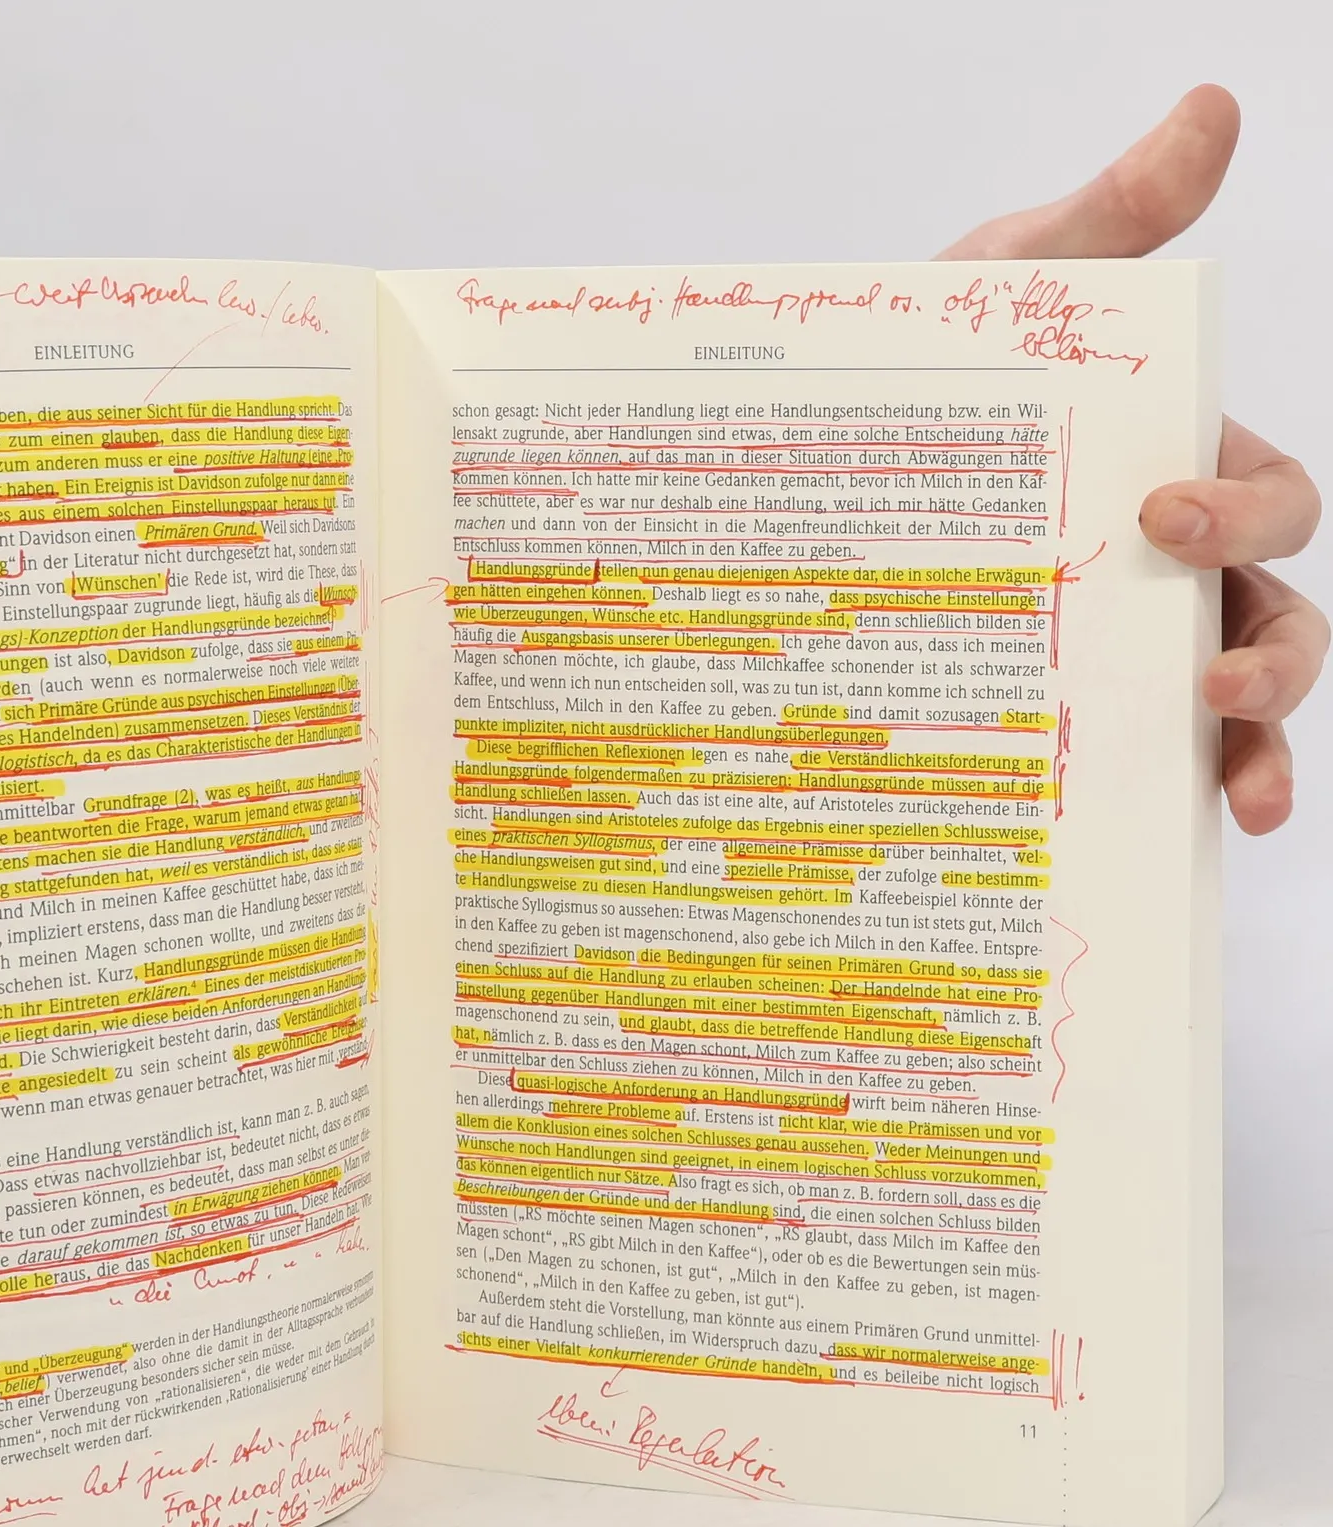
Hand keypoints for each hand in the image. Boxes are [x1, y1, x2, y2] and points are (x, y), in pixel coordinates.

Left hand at [939, 83, 1323, 833]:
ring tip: (1239, 804)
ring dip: (1255, 757)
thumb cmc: (945, 361)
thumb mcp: (1014, 285)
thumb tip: (1211, 109)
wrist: (827, 448)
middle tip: (1210, 685)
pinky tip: (1142, 841)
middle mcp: (1172, 575)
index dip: (1245, 517)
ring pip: (1228, 715)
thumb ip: (1110, 219)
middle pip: (1274, 623)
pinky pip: (1133, 767)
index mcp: (1188, 472)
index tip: (1165, 517)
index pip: (1269, 505)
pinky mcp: (1064, 714)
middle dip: (1274, 660)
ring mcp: (1122, 651)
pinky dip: (1157, 804)